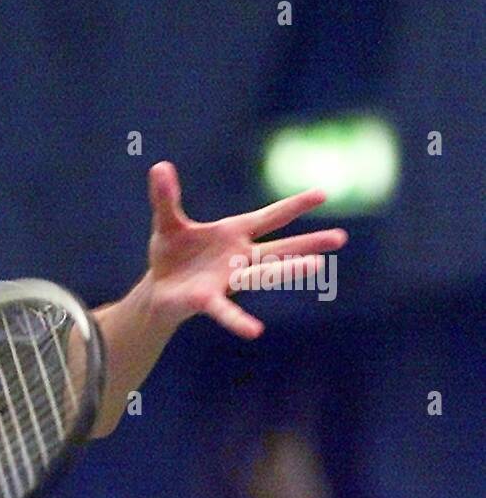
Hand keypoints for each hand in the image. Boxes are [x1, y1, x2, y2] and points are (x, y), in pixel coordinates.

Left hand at [139, 161, 347, 338]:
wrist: (158, 290)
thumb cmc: (171, 256)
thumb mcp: (167, 223)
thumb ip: (165, 197)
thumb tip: (159, 166)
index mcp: (233, 234)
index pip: (269, 217)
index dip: (294, 206)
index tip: (323, 194)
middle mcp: (238, 257)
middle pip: (278, 248)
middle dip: (307, 243)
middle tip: (340, 238)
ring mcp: (227, 279)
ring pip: (262, 274)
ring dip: (287, 270)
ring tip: (315, 267)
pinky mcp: (208, 300)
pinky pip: (226, 311)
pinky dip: (238, 320)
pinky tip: (254, 331)